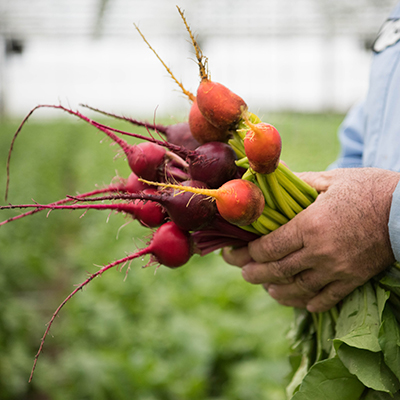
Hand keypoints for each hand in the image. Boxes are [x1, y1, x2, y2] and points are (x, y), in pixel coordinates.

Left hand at [223, 168, 399, 311]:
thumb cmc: (368, 189)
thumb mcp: (331, 180)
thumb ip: (298, 183)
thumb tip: (272, 181)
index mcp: (310, 225)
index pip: (269, 246)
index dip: (249, 252)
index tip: (239, 251)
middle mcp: (320, 251)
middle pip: (277, 270)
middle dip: (254, 273)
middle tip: (243, 272)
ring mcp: (337, 269)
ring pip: (298, 289)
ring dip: (277, 291)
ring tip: (267, 288)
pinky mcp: (353, 280)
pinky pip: (327, 298)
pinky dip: (309, 302)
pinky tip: (300, 301)